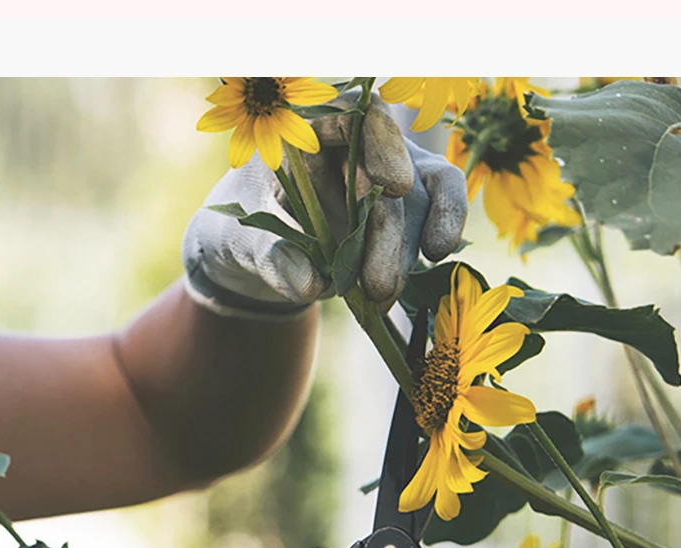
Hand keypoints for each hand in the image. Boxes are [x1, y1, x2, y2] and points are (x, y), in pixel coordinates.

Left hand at [183, 92, 467, 315]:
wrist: (254, 256)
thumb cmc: (239, 231)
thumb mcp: (239, 242)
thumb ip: (269, 256)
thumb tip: (306, 285)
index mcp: (310, 130)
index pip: (358, 116)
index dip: (384, 146)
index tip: (395, 187)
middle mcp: (355, 146)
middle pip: (393, 170)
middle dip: (391, 232)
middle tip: (379, 285)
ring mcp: (383, 179)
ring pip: (418, 199)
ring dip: (406, 250)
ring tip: (382, 297)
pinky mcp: (402, 212)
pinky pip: (435, 211)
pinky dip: (441, 231)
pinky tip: (436, 256)